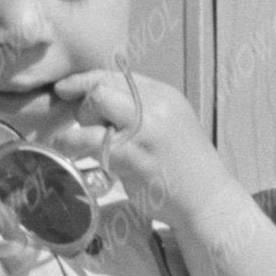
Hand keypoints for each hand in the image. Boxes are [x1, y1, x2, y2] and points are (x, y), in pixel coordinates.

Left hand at [14, 50, 210, 216]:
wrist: (210, 201)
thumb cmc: (185, 169)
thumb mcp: (170, 126)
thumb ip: (141, 111)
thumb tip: (98, 99)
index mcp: (165, 96)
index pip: (116, 74)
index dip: (85, 80)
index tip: (65, 89)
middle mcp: (157, 106)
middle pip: (103, 85)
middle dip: (84, 104)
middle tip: (85, 128)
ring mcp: (146, 130)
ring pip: (96, 104)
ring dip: (77, 124)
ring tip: (72, 144)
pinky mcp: (134, 156)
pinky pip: (91, 141)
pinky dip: (73, 145)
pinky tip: (70, 153)